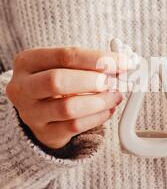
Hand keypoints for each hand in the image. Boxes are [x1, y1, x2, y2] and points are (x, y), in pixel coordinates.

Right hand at [6, 47, 127, 148]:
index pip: (65, 55)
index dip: (98, 58)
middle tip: (114, 81)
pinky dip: (97, 117)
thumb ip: (88, 62)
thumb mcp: (63, 65)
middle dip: (92, 80)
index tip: (122, 61)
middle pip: (58, 81)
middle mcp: (22, 87)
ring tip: (114, 96)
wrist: (37, 109)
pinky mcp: (44, 133)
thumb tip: (121, 64)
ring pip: (68, 108)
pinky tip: (108, 110)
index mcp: (27, 62)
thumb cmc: (55, 81)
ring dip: (99, 101)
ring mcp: (30, 113)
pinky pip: (74, 127)